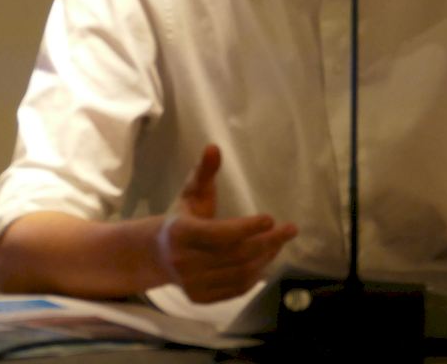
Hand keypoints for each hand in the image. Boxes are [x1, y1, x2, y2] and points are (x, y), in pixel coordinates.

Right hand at [156, 145, 297, 302]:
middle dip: (267, 242)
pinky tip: (266, 259)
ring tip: (279, 242)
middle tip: (290, 230)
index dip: (247, 228)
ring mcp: (191, 283)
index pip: (219, 234)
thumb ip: (204, 172)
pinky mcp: (199, 298)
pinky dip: (255, 276)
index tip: (271, 218)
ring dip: (265, 258)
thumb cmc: (182, 217)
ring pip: (239, 273)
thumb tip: (214, 147)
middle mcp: (184, 261)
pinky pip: (235, 289)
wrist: (157, 255)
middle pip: (235, 255)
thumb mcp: (191, 193)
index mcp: (180, 233)